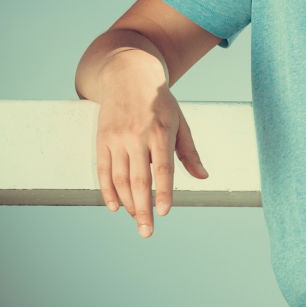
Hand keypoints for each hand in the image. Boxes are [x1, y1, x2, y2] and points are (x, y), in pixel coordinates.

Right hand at [96, 60, 208, 237]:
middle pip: (138, 179)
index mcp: (161, 131)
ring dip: (127, 203)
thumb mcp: (179, 121)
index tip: (164, 212)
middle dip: (143, 209)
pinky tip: (115, 207)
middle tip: (147, 232)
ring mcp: (117, 137)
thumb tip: (203, 177)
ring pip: (119, 178)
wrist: (129, 74)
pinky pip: (102, 170)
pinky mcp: (102, 138)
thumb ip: (188, 151)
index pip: (162, 168)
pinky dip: (107, 191)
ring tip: (136, 220)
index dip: (162, 192)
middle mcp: (138, 135)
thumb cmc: (159, 101)